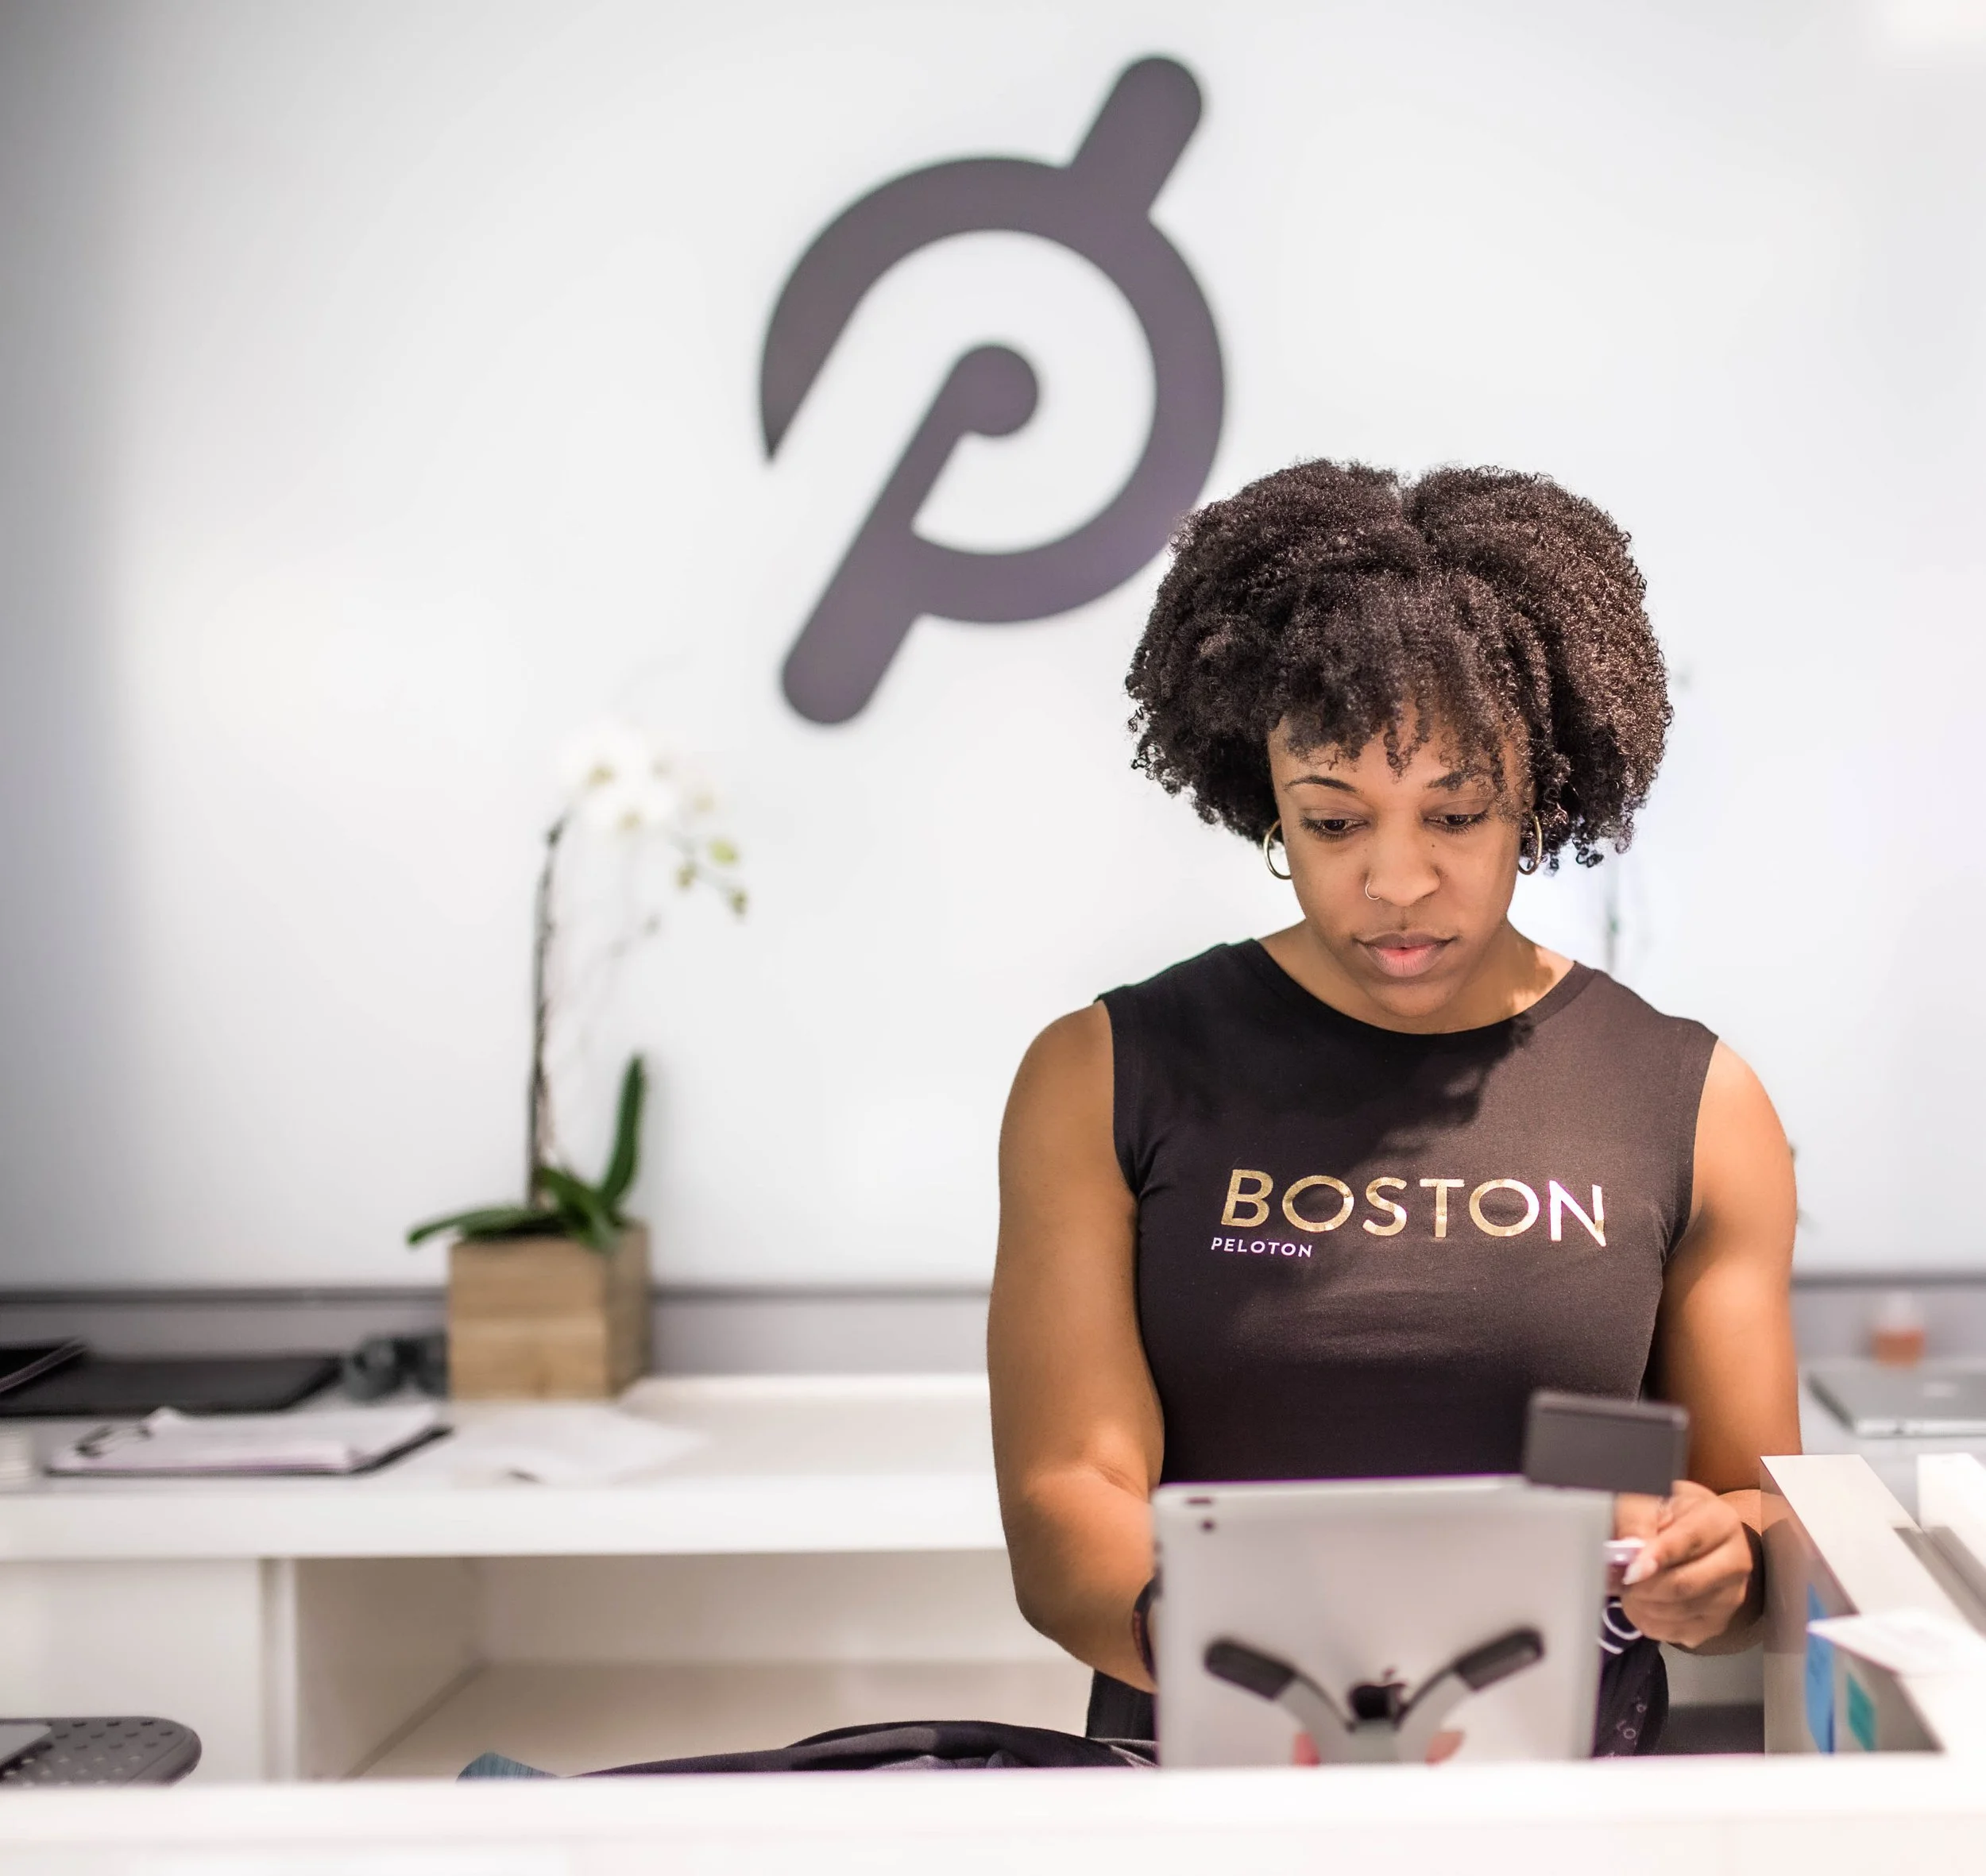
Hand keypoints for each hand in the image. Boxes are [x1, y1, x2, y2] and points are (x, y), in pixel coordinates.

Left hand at [1611, 1481, 1756, 1648]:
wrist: (1686, 1532)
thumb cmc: (1663, 1512)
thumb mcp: (1646, 1501)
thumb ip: (1636, 1518)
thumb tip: (1630, 1545)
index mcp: (1720, 1521)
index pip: (1689, 1540)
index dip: (1658, 1556)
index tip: (1632, 1569)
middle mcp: (1735, 1560)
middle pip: (1685, 1584)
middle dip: (1643, 1586)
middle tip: (1616, 1579)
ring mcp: (1731, 1595)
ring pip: (1680, 1611)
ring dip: (1642, 1604)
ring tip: (1624, 1587)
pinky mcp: (1718, 1622)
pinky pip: (1679, 1632)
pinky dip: (1650, 1621)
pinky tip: (1638, 1603)